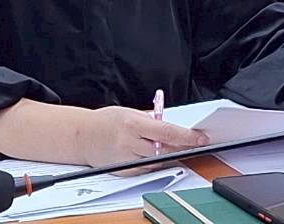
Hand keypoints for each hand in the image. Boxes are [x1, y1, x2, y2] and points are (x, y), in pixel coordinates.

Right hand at [75, 106, 209, 170]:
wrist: (82, 136)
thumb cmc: (105, 121)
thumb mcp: (129, 112)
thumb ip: (150, 121)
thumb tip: (171, 127)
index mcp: (133, 124)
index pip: (167, 132)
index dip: (187, 137)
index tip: (201, 138)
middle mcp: (130, 143)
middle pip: (166, 150)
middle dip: (182, 147)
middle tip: (195, 143)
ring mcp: (127, 159)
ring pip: (159, 161)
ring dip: (169, 155)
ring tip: (174, 147)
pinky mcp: (125, 171)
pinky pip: (148, 169)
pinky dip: (155, 162)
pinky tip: (156, 155)